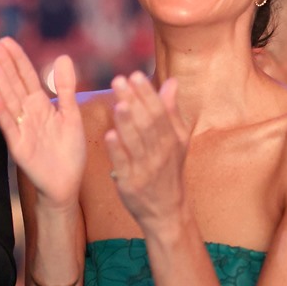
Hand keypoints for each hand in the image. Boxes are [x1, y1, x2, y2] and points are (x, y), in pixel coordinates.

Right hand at [0, 37, 84, 209]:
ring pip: (8, 98)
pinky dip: (0, 111)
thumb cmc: (68, 151)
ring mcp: (21, 128)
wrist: (66, 184)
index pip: (26, 75)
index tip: (5, 39)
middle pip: (13, 82)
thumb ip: (65, 87)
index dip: (17, 57)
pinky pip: (9, 125)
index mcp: (40, 104)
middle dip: (2, 61)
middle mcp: (27, 113)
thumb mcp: (71, 114)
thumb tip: (62, 57)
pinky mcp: (19, 146)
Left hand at [104, 73, 189, 235]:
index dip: (147, 94)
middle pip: (147, 123)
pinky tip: (109, 135)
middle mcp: (160, 153)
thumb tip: (171, 82)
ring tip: (117, 103)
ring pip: (136, 142)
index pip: (159, 112)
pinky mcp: (131, 183)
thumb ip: (171, 111)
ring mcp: (146, 169)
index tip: (135, 75)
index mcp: (171, 140)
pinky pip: (124, 164)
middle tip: (119, 80)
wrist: (166, 210)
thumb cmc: (168, 170)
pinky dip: (117, 150)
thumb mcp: (177, 141)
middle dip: (133, 101)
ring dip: (127, 122)